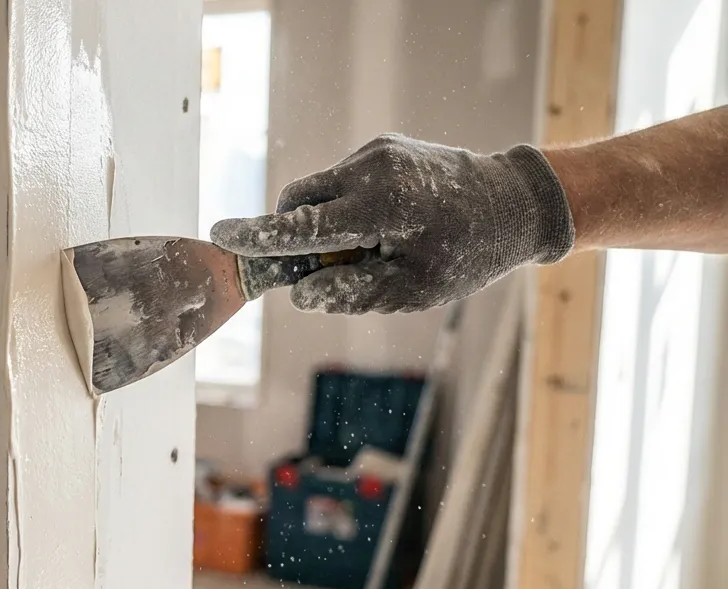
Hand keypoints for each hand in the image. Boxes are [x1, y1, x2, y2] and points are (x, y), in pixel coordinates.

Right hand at [210, 134, 575, 313]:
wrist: (516, 201)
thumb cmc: (468, 254)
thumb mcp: (414, 291)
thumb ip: (351, 293)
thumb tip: (302, 295)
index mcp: (380, 208)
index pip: (302, 226)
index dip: (259, 235)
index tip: (220, 235)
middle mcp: (372, 170)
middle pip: (299, 201)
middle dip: (293, 234)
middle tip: (323, 270)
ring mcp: (376, 152)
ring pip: (318, 190)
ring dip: (323, 223)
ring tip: (370, 248)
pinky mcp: (382, 147)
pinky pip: (342, 180)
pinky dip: (345, 207)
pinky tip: (384, 226)